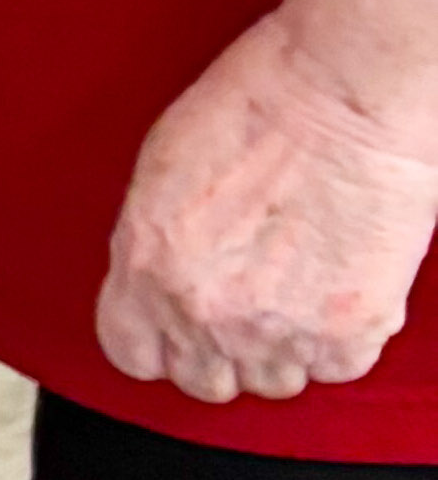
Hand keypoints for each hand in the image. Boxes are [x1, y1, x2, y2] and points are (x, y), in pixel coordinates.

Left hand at [96, 6, 437, 401]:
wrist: (342, 97)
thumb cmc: (254, 108)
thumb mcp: (161, 173)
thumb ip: (154, 246)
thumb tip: (160, 285)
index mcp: (146, 264)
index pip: (129, 351)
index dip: (153, 340)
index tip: (170, 328)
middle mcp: (206, 309)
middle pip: (203, 380)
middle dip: (216, 349)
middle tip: (239, 303)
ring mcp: (279, 330)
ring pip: (272, 382)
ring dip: (278, 348)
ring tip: (290, 287)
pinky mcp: (350, 333)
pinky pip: (333, 369)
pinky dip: (336, 341)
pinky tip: (331, 287)